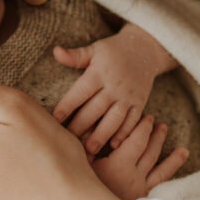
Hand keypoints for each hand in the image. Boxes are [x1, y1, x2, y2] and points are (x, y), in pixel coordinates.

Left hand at [52, 24, 177, 155]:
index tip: (55, 120)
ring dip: (102, 135)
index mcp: (99, 73)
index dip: (67, 106)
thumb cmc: (113, 50)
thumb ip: (75, 55)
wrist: (145, 49)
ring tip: (89, 150)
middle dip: (81, 126)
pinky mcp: (140, 103)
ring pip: (114, 119)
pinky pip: (133, 121)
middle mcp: (114, 86)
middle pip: (95, 109)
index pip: (80, 92)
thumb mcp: (94, 49)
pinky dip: (125, 133)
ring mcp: (128, 96)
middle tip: (67, 142)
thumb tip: (56, 51)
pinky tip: (114, 146)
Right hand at [91, 115, 188, 199]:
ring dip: (169, 154)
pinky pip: (161, 185)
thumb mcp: (80, 169)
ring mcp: (141, 189)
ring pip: (160, 168)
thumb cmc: (82, 193)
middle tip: (159, 124)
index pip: (135, 140)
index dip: (142, 128)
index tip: (147, 117)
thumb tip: (84, 131)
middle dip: (155, 135)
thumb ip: (85, 150)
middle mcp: (134, 175)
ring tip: (177, 145)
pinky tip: (179, 169)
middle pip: (149, 151)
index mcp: (118, 165)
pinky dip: (171, 174)